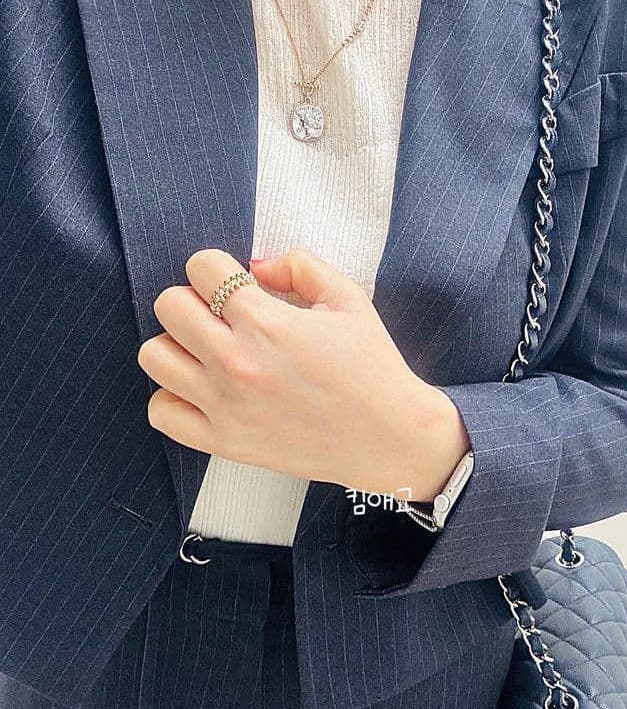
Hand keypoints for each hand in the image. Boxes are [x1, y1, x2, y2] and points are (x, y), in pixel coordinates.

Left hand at [137, 248, 470, 500]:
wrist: (388, 437)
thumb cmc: (372, 366)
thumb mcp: (347, 298)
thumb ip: (298, 266)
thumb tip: (253, 266)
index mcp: (267, 322)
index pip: (200, 266)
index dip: (218, 266)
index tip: (235, 283)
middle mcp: (236, 362)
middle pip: (168, 306)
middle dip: (192, 298)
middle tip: (221, 314)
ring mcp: (224, 406)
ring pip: (154, 356)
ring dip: (177, 344)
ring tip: (208, 350)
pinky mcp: (223, 442)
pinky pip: (161, 411)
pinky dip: (173, 395)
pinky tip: (203, 388)